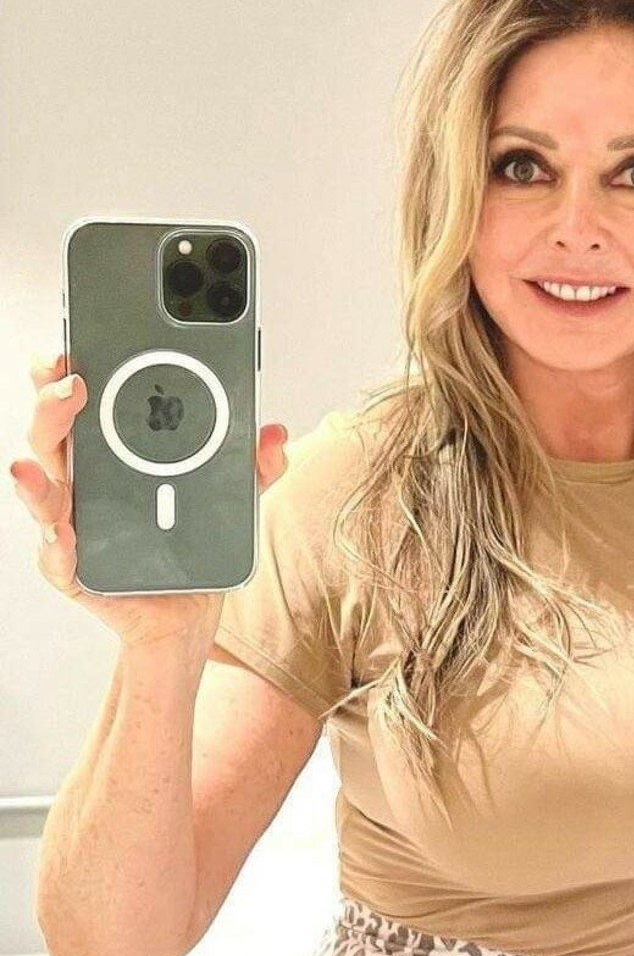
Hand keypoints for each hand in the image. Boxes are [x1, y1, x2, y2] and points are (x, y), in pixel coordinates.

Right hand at [9, 351, 288, 656]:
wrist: (187, 613)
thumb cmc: (194, 544)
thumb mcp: (233, 499)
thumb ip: (254, 465)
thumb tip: (274, 434)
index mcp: (114, 455)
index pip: (87, 404)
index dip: (76, 370)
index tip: (83, 342)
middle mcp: (85, 484)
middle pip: (55, 435)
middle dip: (52, 404)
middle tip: (72, 381)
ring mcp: (74, 525)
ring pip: (45, 493)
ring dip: (37, 476)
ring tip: (36, 464)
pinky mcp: (77, 571)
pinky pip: (58, 558)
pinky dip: (58, 546)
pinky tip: (65, 536)